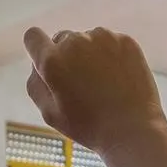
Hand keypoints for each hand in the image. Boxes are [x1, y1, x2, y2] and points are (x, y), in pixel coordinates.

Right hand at [23, 27, 166, 154]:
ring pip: (87, 40)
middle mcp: (75, 42)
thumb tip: (36, 63)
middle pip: (62, 39)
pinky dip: (112, 56)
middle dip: (67, 57)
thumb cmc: (89, 126)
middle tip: (82, 85)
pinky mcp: (125, 41)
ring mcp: (102, 38)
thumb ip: (35, 83)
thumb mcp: (49, 113)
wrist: (133, 130)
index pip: (33, 36)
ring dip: (90, 55)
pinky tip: (118, 80)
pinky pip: (110, 43)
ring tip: (103, 85)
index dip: (38, 49)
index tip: (49, 63)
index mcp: (52, 61)